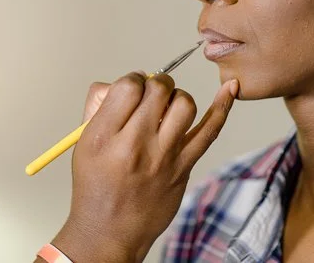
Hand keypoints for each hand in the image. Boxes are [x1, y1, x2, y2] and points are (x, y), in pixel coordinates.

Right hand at [52, 71, 238, 262]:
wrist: (110, 233)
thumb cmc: (95, 186)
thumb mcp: (83, 143)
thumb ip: (99, 106)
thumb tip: (120, 83)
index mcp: (104, 136)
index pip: (128, 86)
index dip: (133, 80)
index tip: (132, 89)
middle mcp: (135, 145)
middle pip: (158, 90)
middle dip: (156, 84)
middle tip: (150, 95)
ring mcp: (163, 158)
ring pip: (184, 104)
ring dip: (176, 96)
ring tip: (166, 107)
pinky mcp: (184, 167)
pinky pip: (210, 130)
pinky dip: (222, 106)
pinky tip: (231, 89)